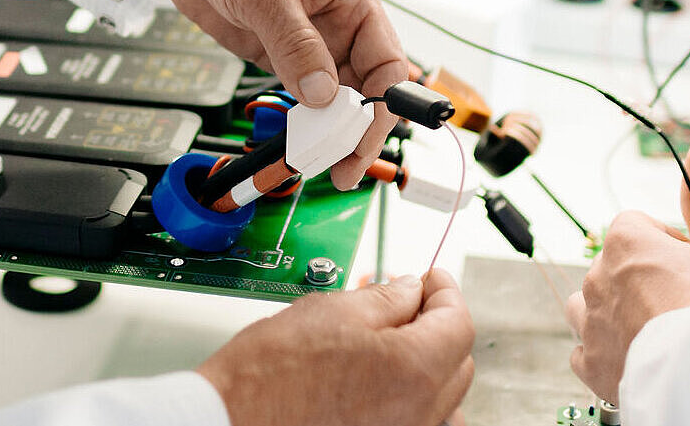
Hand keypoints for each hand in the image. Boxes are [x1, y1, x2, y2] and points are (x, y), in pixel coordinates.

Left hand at [155, 0, 410, 187]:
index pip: (386, 62)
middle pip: (364, 90)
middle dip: (357, 130)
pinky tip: (294, 144)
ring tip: (318, 163)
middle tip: (343, 166)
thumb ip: (293, 40)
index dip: (383, 102)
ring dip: (328, 133)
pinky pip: (299, 98)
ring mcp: (308, 44)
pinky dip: (300, 125)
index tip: (366, 133)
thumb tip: (320, 93)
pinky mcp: (278, 56)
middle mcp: (336, 25)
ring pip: (334, 100)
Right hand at [199, 270, 474, 425]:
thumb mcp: (330, 311)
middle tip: (404, 301)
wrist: (231, 421)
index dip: (444, 291)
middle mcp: (420, 412)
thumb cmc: (267, 377)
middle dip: (435, 324)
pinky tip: (383, 382)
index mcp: (414, 369)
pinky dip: (413, 398)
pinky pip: (419, 420)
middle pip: (456, 360)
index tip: (430, 279)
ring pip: (441, 396)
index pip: (458, 321)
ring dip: (427, 364)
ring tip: (389, 342)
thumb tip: (409, 290)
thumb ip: (386, 298)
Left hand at [566, 212, 689, 402]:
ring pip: (582, 306)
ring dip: (605, 311)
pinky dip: (601, 354)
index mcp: (626, 243)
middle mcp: (599, 277)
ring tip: (635, 327)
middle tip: (667, 297)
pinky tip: (625, 360)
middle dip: (634, 278)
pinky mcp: (591, 362)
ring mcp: (590, 320)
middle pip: (608, 266)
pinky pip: (584, 352)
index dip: (658, 237)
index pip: (632, 223)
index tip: (678, 253)